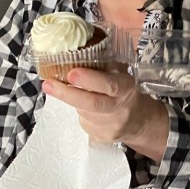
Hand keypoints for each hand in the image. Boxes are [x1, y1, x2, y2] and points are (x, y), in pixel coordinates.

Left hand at [43, 68, 168, 161]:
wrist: (141, 122)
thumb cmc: (126, 92)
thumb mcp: (121, 75)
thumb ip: (104, 65)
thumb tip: (75, 50)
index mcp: (126, 88)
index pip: (109, 85)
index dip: (89, 80)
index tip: (71, 73)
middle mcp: (120, 109)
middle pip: (91, 103)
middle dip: (67, 93)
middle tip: (49, 84)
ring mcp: (112, 126)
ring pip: (83, 112)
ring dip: (72, 100)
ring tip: (66, 90)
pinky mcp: (102, 137)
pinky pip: (84, 122)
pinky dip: (80, 112)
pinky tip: (86, 109)